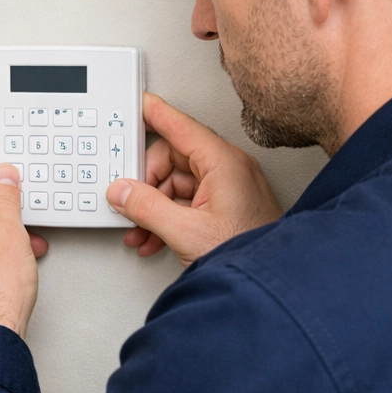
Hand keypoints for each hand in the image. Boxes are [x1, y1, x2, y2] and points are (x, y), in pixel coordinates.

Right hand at [107, 94, 281, 266]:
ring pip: (176, 185)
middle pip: (173, 159)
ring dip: (153, 207)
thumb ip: (147, 208)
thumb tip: (122, 191)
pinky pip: (187, 203)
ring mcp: (228, 189)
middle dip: (146, 184)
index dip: (155, 114)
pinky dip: (167, 218)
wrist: (269, 287)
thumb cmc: (247, 254)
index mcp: (223, 163)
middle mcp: (228, 170)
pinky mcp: (226, 209)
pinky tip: (154, 238)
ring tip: (140, 229)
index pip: (181, 126)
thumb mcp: (186, 232)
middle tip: (130, 201)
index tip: (135, 105)